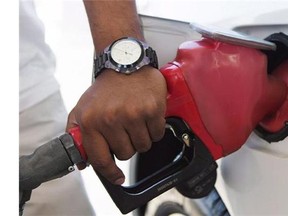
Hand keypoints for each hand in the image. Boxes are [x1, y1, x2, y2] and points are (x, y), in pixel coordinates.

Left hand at [66, 66, 166, 184]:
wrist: (125, 63)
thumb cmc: (105, 89)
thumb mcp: (82, 109)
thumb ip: (77, 134)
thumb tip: (82, 163)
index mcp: (91, 121)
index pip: (100, 159)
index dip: (110, 173)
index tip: (117, 178)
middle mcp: (111, 119)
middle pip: (126, 154)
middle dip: (127, 145)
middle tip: (125, 130)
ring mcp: (133, 114)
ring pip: (143, 146)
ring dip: (141, 137)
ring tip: (135, 120)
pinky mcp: (152, 109)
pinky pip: (157, 134)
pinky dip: (153, 129)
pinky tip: (146, 116)